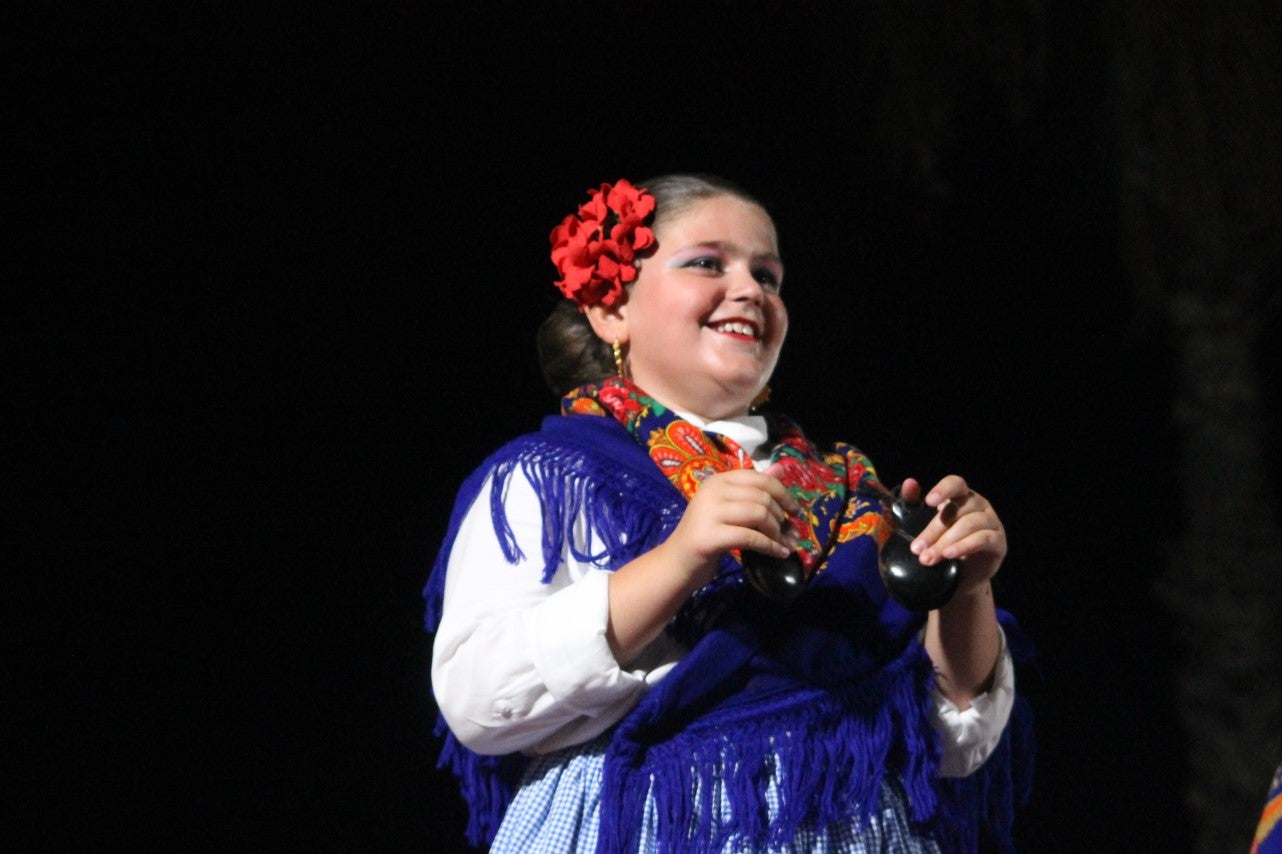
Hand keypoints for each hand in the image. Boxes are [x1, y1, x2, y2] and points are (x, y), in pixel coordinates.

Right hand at [661, 468, 798, 587]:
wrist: (677, 562)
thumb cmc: (707, 534)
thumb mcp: (730, 508)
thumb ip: (754, 490)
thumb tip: (781, 469)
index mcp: (717, 480)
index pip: (758, 478)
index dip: (782, 493)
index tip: (794, 511)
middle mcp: (712, 491)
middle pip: (761, 497)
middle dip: (781, 517)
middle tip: (790, 533)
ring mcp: (709, 513)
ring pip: (759, 514)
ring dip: (777, 532)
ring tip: (785, 545)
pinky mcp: (710, 537)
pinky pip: (751, 537)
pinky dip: (770, 547)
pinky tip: (779, 554)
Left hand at [901, 475, 1005, 596]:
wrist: (960, 576)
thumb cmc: (941, 544)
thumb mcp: (922, 525)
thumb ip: (912, 503)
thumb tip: (909, 483)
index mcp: (961, 497)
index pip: (955, 484)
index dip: (943, 490)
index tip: (928, 501)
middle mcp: (979, 505)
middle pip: (958, 510)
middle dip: (934, 530)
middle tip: (917, 549)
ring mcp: (992, 522)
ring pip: (969, 524)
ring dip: (946, 541)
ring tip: (929, 558)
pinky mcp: (998, 542)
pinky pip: (983, 539)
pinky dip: (964, 546)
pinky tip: (949, 555)